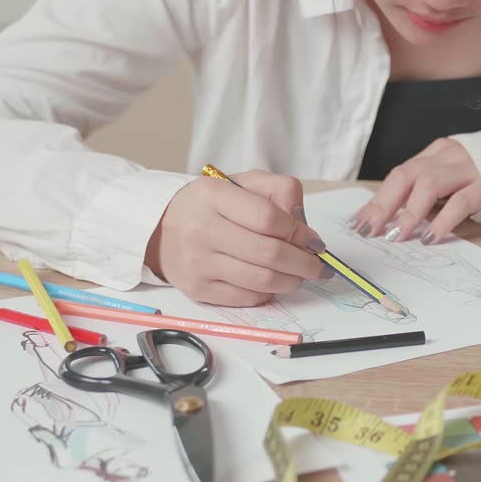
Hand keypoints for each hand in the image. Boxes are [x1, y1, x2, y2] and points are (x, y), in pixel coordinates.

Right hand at [145, 171, 330, 306]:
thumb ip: (279, 191)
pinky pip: (247, 297)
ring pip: (262, 281)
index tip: (315, 242)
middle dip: (304, 264)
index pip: (269, 218)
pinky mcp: (198, 289)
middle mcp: (202, 230)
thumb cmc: (212, 206)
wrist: (162, 228)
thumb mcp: (243, 184)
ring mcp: (198, 263)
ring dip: (292, 281)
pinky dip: (268, 292)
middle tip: (318, 267)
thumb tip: (305, 227)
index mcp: (214, 196)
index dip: (300, 233)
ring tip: (300, 276)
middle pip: (270, 254)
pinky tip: (272, 282)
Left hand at [347, 138, 480, 244]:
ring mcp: (467, 169)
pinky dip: (442, 220)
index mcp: (435, 154)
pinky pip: (460, 202)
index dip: (377, 200)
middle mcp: (448, 156)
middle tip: (370, 230)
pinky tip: (430, 237)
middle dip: (384, 205)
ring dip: (409, 212)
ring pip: (429, 184)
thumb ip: (426, 193)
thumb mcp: (451, 180)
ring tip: (397, 236)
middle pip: (407, 176)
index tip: (358, 223)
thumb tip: (390, 222)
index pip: (399, 175)